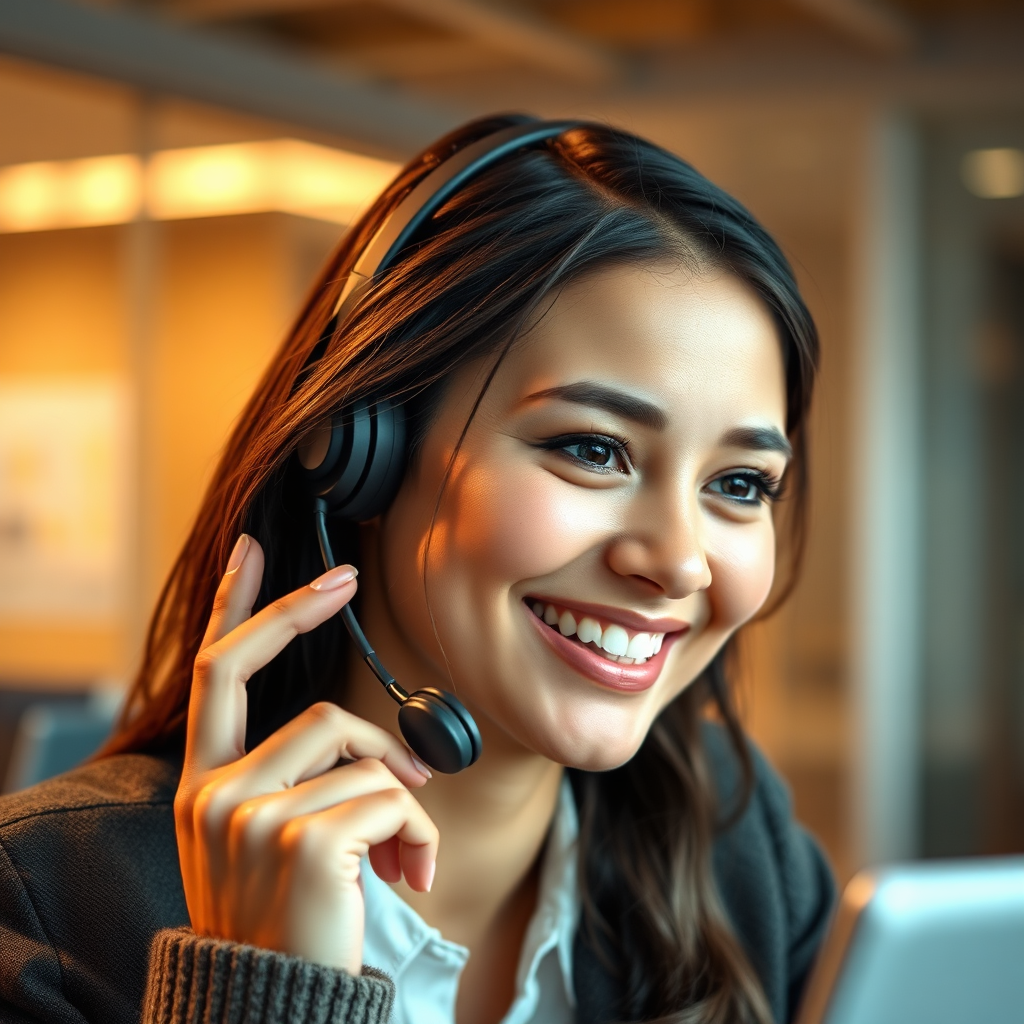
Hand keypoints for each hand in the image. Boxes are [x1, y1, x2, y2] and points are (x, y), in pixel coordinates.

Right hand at [174, 534, 436, 973]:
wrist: (274, 1009)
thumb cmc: (287, 920)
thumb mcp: (269, 840)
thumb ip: (299, 779)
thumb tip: (380, 749)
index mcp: (204, 783)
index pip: (215, 673)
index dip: (236, 605)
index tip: (255, 550)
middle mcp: (213, 792)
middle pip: (303, 700)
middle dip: (339, 670)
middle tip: (366, 632)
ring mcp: (251, 816)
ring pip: (361, 753)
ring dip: (404, 800)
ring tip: (406, 855)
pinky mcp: (302, 842)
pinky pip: (390, 798)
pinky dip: (417, 834)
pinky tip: (408, 876)